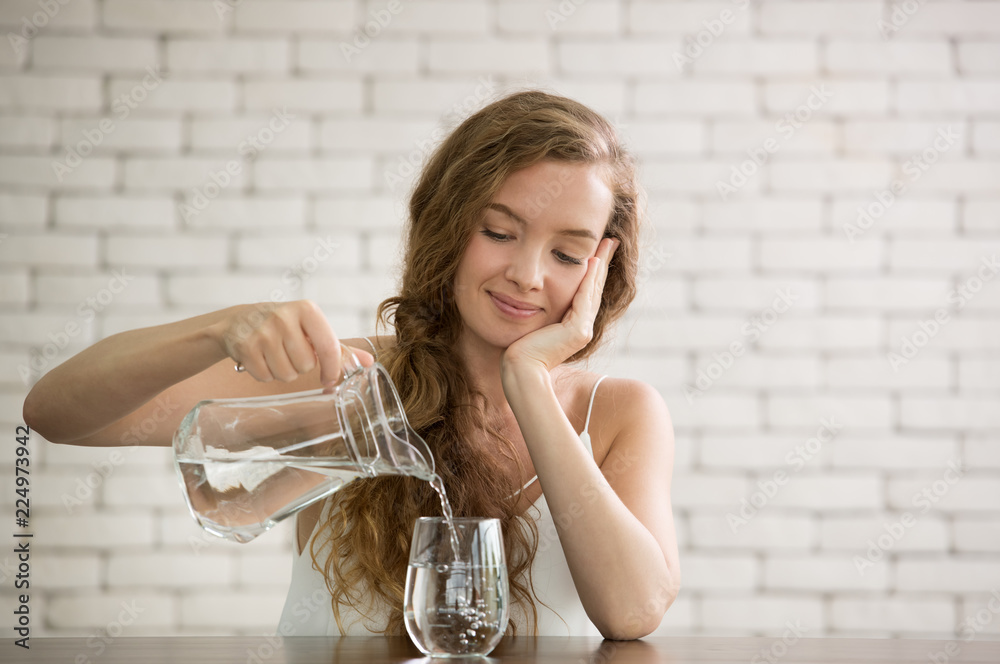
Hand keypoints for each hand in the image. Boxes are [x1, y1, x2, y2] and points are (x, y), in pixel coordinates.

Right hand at [215, 300, 369, 385]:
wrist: (238, 320)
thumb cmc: (283, 326)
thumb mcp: (311, 329)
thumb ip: (339, 348)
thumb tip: (369, 363)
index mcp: (307, 310)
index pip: (329, 346)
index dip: (332, 368)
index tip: (330, 379)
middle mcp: (284, 317)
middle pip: (306, 365)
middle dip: (300, 366)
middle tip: (290, 353)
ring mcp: (262, 332)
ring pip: (286, 374)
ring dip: (283, 371)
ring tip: (275, 354)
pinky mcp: (245, 347)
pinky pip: (265, 376)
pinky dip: (265, 373)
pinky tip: (260, 358)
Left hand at [502, 237, 619, 374]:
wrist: (520, 369)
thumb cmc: (520, 350)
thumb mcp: (535, 325)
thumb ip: (542, 312)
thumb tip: (534, 295)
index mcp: (574, 327)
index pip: (586, 293)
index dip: (594, 271)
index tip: (598, 251)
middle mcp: (582, 328)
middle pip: (595, 288)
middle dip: (602, 262)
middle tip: (611, 240)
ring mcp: (582, 330)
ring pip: (593, 290)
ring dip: (600, 265)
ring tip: (607, 243)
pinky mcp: (577, 331)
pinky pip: (584, 298)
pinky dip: (589, 279)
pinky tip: (592, 261)